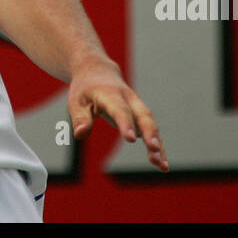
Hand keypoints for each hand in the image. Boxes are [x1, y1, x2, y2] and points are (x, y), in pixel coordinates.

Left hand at [68, 57, 167, 171]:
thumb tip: (80, 134)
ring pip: (150, 124)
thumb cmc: (85, 89)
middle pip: (142, 115)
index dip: (126, 123)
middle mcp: (128, 99)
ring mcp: (137, 106)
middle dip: (150, 132)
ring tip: (161, 165)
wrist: (99, 72)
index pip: (120, 109)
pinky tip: (162, 165)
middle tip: (154, 148)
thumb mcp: (76, 101)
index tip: (131, 139)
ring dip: (157, 143)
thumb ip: (79, 118)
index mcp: (110, 93)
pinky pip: (151, 131)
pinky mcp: (140, 116)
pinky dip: (158, 147)